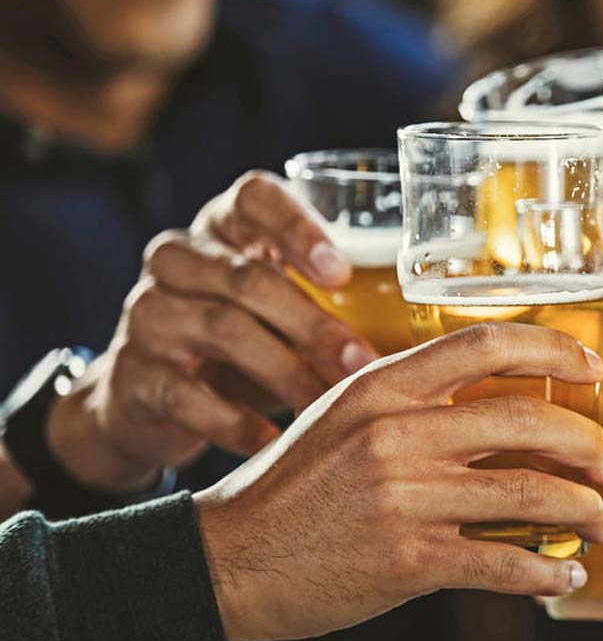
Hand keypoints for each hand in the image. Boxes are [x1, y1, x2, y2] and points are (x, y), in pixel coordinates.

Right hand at [47, 171, 378, 492]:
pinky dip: (236, 421)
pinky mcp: (131, 372)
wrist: (150, 398)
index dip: (297, 228)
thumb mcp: (283, 306)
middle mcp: (179, 258)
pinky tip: (275, 442)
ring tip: (328, 407)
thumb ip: (336, 299)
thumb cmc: (248, 340)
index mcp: (224, 226)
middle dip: (313, 323)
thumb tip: (432, 326)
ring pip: (221, 329)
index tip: (341, 272)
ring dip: (285, 373)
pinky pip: (187, 394)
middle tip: (362, 363)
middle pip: (247, 277)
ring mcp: (149, 313)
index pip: (253, 197)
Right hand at [194, 322, 602, 640]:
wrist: (226, 558)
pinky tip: (565, 573)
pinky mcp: (406, 559)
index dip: (552, 350)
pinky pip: (502, 562)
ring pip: (528, 491)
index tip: (590, 369)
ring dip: (583, 509)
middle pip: (526, 420)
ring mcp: (403, 496)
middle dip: (587, 444)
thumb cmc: (292, 486)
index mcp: (382, 386)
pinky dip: (547, 570)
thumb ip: (410, 401)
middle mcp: (396, 432)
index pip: (485, 344)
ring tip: (599, 523)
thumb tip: (498, 405)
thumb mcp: (342, 417)